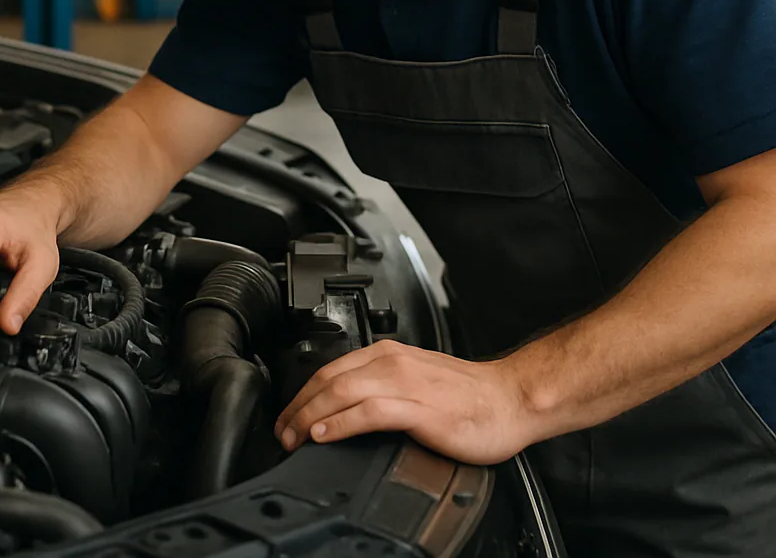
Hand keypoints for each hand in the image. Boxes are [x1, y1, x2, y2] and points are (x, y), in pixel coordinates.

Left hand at [274, 339, 531, 465]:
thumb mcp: (415, 381)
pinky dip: (341, 422)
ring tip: (294, 436)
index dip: (302, 394)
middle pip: (328, 380)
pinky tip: (325, 434)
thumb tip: (346, 410)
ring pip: (342, 392)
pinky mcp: (418, 408)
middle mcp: (392, 363)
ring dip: (310, 415)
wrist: (509, 399)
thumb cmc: (469, 396)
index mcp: (389, 355)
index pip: (331, 370)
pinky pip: (369, 412)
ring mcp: (404, 383)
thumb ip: (383, 388)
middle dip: (298, 407)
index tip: (288, 417)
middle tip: (281, 431)